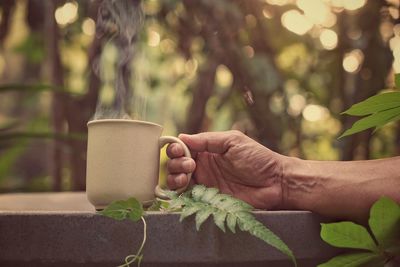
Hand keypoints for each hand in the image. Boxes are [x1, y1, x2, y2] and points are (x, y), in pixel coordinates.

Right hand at [166, 130, 284, 209]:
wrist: (275, 183)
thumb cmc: (257, 158)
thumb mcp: (232, 141)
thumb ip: (207, 140)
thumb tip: (182, 136)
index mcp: (208, 150)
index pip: (183, 147)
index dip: (176, 148)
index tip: (179, 150)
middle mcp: (203, 166)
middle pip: (176, 164)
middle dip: (176, 163)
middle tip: (190, 164)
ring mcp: (205, 183)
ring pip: (177, 180)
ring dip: (175, 176)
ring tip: (188, 175)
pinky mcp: (208, 200)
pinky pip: (187, 197)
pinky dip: (179, 192)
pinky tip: (185, 187)